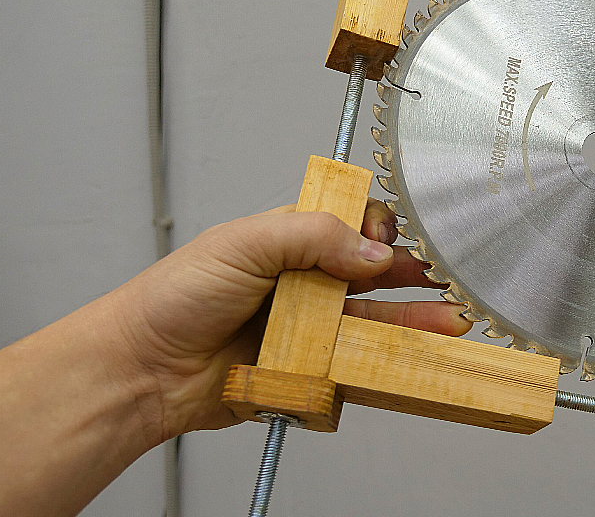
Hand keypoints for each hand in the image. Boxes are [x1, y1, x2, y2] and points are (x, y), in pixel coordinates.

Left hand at [106, 200, 469, 438]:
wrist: (143, 370)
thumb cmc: (175, 298)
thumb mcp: (245, 244)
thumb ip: (313, 236)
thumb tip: (372, 248)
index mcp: (290, 241)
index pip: (352, 224)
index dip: (378, 227)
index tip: (393, 237)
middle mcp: (305, 282)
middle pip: (373, 274)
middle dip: (413, 273)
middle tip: (449, 276)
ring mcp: (308, 327)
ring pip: (374, 320)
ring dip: (414, 319)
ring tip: (451, 319)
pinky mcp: (308, 369)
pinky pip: (355, 364)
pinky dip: (387, 361)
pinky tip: (415, 356)